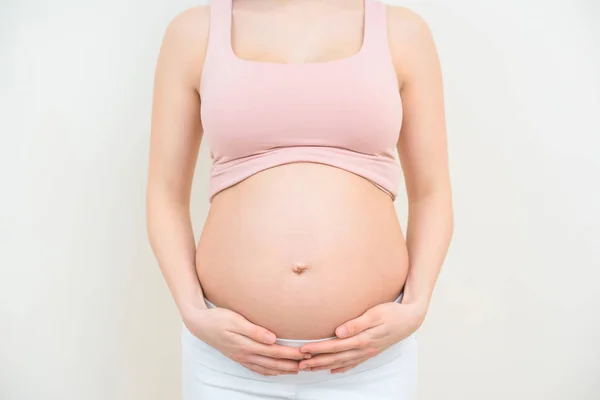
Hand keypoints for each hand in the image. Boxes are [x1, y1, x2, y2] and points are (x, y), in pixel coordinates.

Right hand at [183, 306, 308, 375]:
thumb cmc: (217, 318)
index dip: (290, 353)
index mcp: (246, 345)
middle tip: (307, 363)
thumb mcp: (235, 320)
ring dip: (282, 369)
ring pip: (266, 368)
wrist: (199, 324)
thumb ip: (255, 330)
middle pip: (273, 362)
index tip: (304, 353)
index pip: (274, 351)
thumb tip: (273, 338)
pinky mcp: (238, 357)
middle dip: (291, 364)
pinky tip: (275, 370)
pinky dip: (269, 371)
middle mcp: (245, 354)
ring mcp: (241, 357)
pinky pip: (257, 368)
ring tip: (297, 369)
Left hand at [298, 300, 426, 373]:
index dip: (318, 349)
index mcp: (363, 339)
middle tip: (300, 364)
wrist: (410, 319)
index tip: (303, 350)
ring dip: (325, 365)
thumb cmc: (392, 312)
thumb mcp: (375, 314)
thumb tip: (339, 331)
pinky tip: (334, 370)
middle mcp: (364, 348)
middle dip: (317, 361)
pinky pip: (353, 362)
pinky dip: (342, 367)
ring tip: (310, 368)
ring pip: (342, 362)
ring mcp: (367, 351)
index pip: (335, 346)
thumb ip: (356, 323)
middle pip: (336, 357)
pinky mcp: (371, 351)